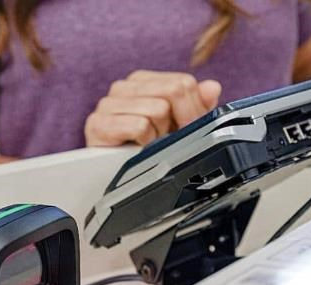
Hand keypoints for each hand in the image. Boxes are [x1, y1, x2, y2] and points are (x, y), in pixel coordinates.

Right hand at [84, 70, 220, 146]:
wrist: (106, 176)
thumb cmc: (138, 151)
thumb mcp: (174, 128)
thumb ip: (194, 106)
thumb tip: (213, 87)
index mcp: (141, 82)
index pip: (182, 83)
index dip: (193, 111)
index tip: (187, 132)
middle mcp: (123, 87)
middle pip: (173, 92)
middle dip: (178, 122)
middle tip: (167, 141)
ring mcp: (108, 103)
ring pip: (158, 109)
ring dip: (158, 135)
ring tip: (145, 145)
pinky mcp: (98, 123)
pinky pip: (139, 125)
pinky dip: (143, 142)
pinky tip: (133, 149)